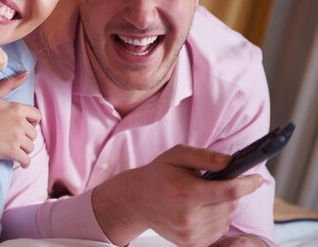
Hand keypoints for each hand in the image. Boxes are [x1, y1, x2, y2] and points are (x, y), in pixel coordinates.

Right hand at [0, 72, 40, 166]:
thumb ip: (8, 85)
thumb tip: (25, 73)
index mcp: (17, 108)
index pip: (37, 116)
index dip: (32, 121)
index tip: (25, 125)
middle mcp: (20, 123)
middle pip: (33, 133)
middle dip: (26, 137)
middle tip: (16, 139)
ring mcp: (16, 138)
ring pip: (30, 147)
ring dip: (24, 149)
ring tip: (16, 150)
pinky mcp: (12, 152)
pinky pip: (26, 160)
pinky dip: (25, 163)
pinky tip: (21, 163)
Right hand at [92, 144, 263, 246]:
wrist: (137, 200)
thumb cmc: (158, 175)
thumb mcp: (177, 155)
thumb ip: (205, 156)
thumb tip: (231, 162)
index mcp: (185, 193)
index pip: (229, 192)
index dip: (247, 184)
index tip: (256, 178)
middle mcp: (188, 217)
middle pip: (230, 206)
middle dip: (231, 193)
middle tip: (215, 183)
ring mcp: (189, 233)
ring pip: (227, 219)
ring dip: (224, 206)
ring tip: (204, 196)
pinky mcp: (190, 244)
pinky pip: (219, 231)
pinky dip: (217, 219)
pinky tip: (202, 209)